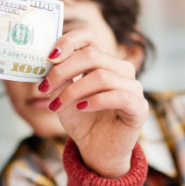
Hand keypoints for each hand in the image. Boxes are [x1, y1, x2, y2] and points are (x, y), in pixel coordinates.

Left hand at [41, 27, 147, 178]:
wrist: (95, 150)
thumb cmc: (81, 120)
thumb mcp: (63, 95)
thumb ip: (59, 76)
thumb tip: (48, 60)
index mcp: (102, 61)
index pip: (88, 36)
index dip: (68, 41)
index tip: (49, 57)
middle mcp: (121, 69)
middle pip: (91, 56)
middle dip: (63, 71)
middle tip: (44, 88)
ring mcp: (133, 87)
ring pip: (102, 76)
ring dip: (73, 91)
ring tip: (57, 105)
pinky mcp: (140, 107)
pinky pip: (119, 96)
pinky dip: (96, 101)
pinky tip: (81, 108)